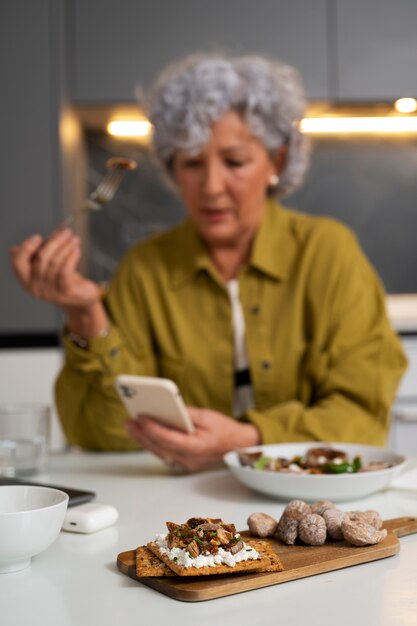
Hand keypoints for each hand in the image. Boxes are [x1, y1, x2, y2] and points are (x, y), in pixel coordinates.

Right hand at [9, 229, 101, 309]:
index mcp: (26, 279)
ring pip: (54, 263)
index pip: (17, 262)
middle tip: (66, 232)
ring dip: (66, 247)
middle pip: (41, 258)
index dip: (26, 247)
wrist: (81, 299)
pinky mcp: (65, 292)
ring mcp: (50, 291)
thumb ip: (48, 249)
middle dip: (54, 241)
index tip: (38, 237)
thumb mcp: (51, 264)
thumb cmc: (65, 279)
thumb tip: (54, 231)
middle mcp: (35, 287)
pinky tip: (77, 249)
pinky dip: (71, 257)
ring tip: (74, 238)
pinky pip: (65, 270)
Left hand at [125, 406, 260, 472]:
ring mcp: (185, 463)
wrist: (238, 445)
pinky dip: (153, 442)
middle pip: (160, 447)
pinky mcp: (183, 461)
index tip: (141, 418)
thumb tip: (169, 409)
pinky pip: (164, 452)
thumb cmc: (225, 430)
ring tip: (131, 425)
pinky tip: (143, 433)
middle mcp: (189, 459)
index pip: (169, 439)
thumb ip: (188, 414)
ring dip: (144, 439)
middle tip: (129, 421)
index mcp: (197, 448)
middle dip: (142, 434)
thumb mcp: (208, 416)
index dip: (153, 429)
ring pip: (159, 451)